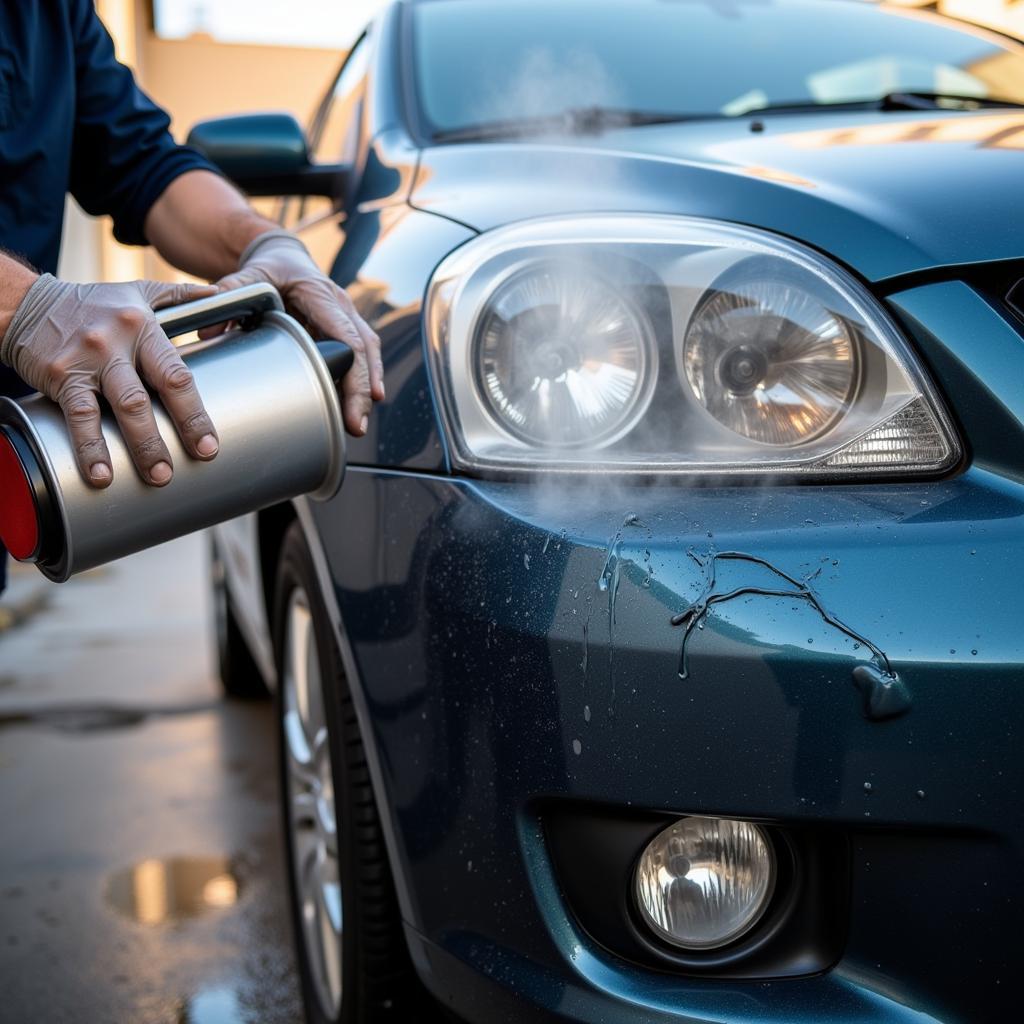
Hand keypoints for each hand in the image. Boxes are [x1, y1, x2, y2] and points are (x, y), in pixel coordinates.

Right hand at [0, 275, 218, 486]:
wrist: (28, 304)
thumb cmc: (91, 304)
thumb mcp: (138, 292)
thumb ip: (181, 296)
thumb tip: (220, 294)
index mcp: (143, 326)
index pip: (177, 372)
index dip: (196, 410)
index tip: (209, 442)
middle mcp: (118, 342)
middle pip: (154, 391)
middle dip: (180, 428)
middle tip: (197, 458)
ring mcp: (88, 360)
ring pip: (122, 407)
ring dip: (141, 446)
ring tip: (157, 476)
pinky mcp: (61, 376)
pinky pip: (80, 416)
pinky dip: (91, 448)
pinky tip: (101, 474)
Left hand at [213, 231, 383, 435]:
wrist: (283, 256)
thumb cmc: (272, 267)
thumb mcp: (252, 274)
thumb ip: (233, 296)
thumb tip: (208, 333)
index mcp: (323, 295)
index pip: (348, 338)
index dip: (357, 372)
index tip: (356, 402)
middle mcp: (343, 307)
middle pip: (365, 352)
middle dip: (364, 391)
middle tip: (356, 426)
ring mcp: (346, 320)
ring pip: (368, 355)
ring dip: (366, 390)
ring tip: (356, 424)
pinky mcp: (342, 332)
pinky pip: (359, 357)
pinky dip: (359, 382)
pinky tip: (353, 407)